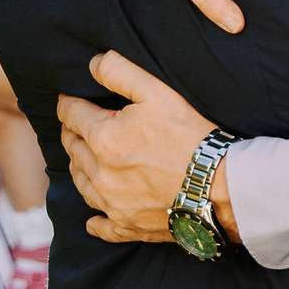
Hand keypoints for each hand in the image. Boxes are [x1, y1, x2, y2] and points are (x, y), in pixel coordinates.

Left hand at [57, 51, 215, 244]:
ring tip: (87, 157)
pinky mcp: (127, 225)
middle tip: (80, 124)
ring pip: (80, 183)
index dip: (69, 102)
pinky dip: (95, 220)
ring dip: (80, 167)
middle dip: (73, 132)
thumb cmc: (190, 136)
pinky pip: (101, 226)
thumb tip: (93, 62)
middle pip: (71, 148)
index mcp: (103, 138)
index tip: (71, 98)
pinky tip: (94, 218)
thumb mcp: (158, 93)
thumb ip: (120, 72)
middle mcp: (99, 173)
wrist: (218, 186)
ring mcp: (111, 203)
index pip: (71, 114)